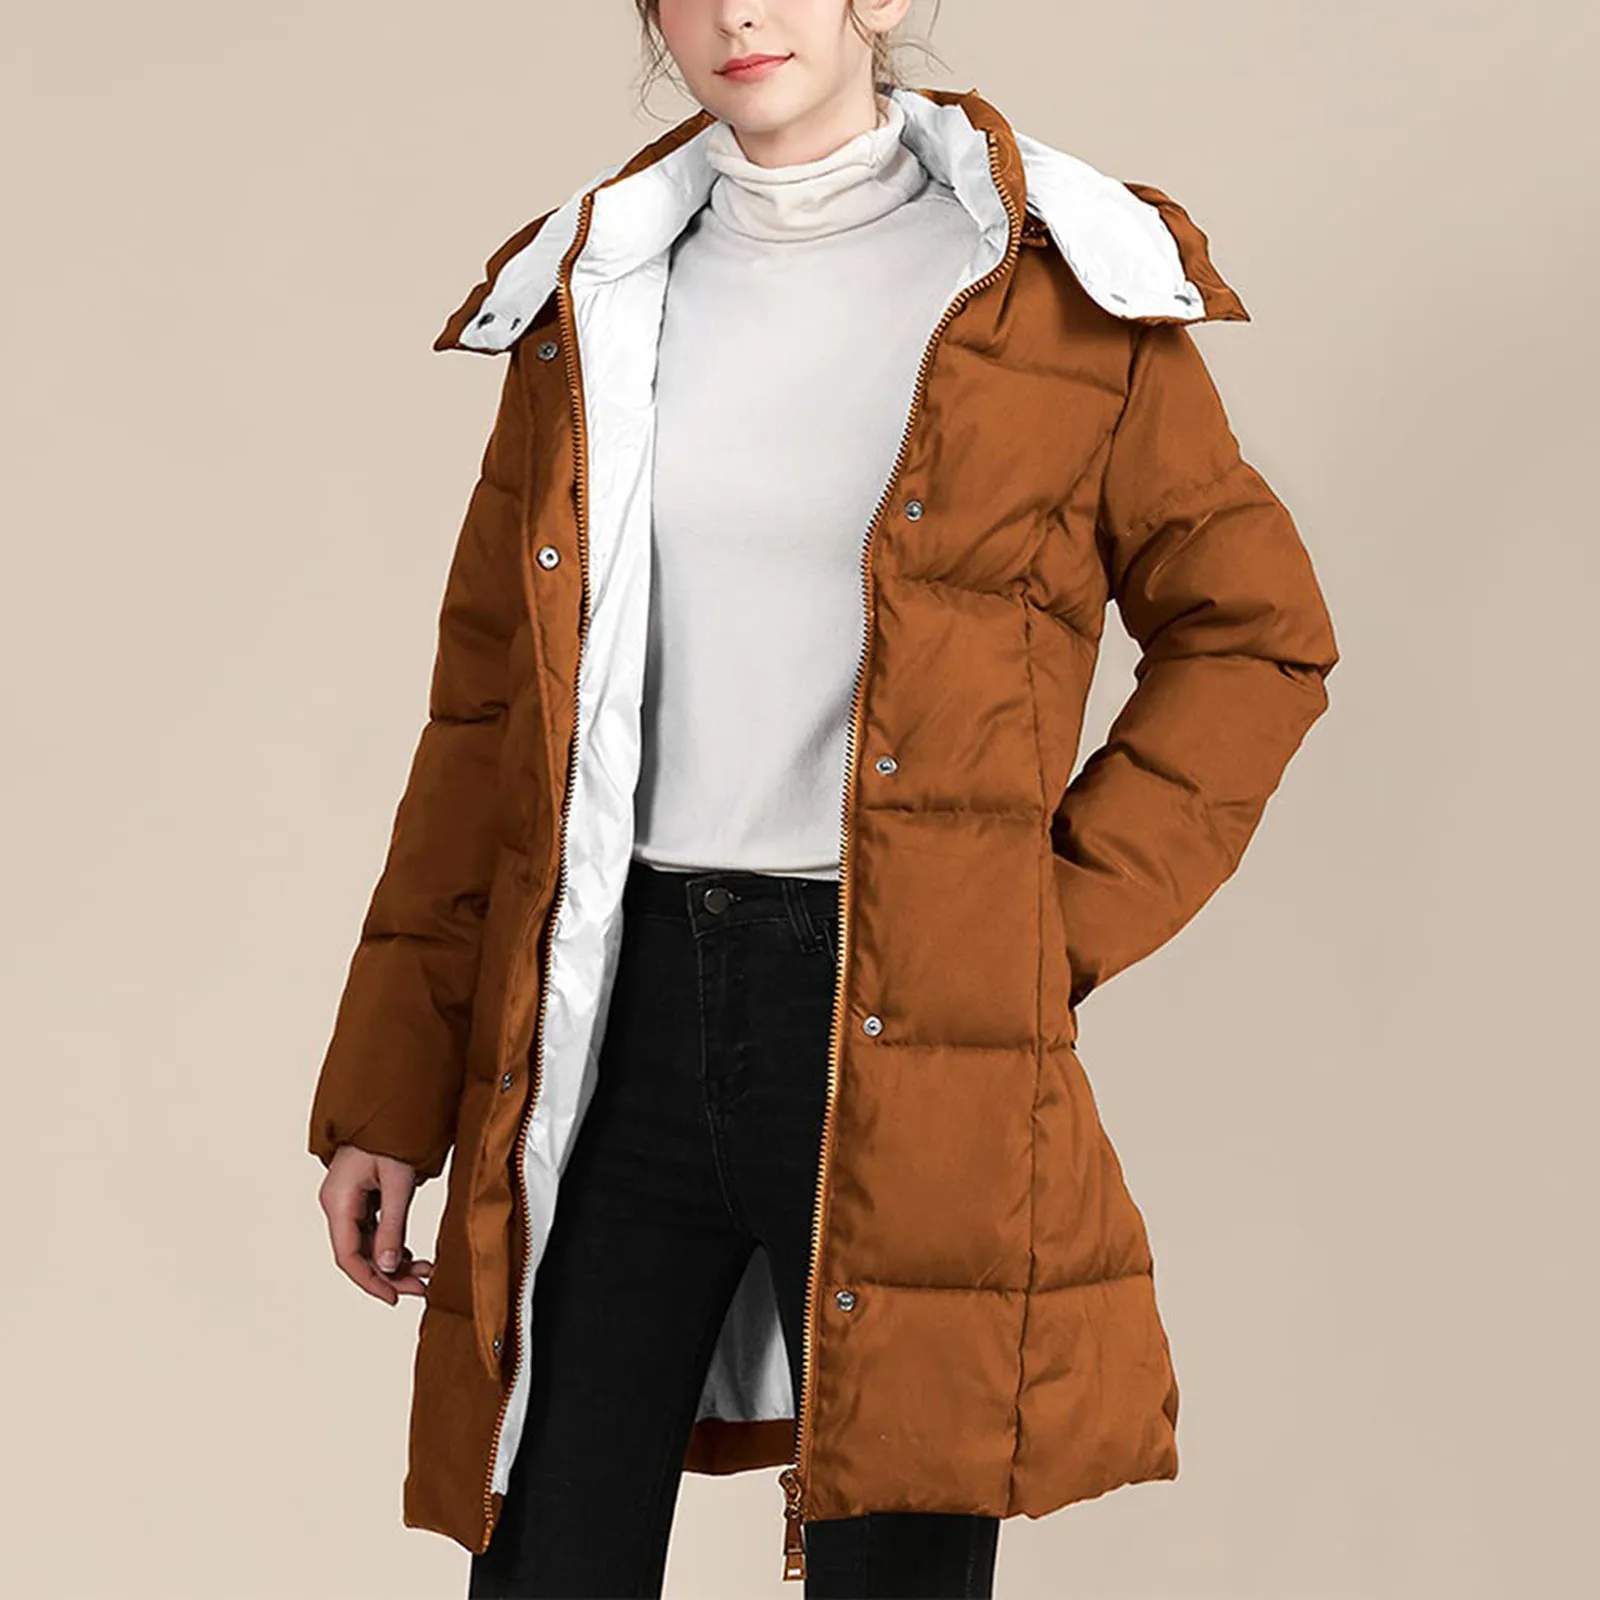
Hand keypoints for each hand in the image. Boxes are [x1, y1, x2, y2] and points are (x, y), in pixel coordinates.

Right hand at [318, 1145, 434, 1304]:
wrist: (390, 1105)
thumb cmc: (391, 1135)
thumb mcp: (398, 1181)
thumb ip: (393, 1224)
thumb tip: (389, 1266)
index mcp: (339, 1202)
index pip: (348, 1256)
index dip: (370, 1282)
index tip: (394, 1298)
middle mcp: (339, 1205)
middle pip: (360, 1254)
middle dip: (390, 1275)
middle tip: (421, 1288)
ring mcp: (350, 1202)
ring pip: (369, 1245)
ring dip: (395, 1262)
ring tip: (425, 1273)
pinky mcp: (363, 1199)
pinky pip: (375, 1231)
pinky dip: (393, 1245)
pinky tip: (412, 1256)